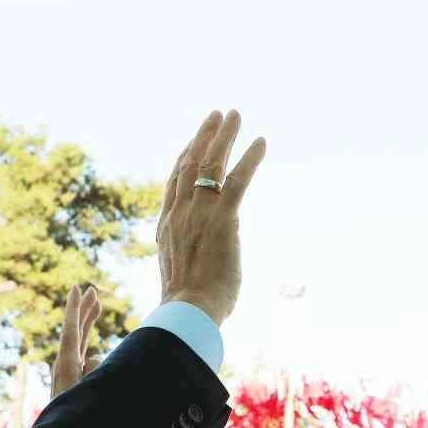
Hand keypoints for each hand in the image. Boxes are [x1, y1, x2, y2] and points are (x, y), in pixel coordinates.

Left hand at [49, 284, 102, 398]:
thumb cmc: (75, 415)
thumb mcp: (87, 392)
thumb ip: (93, 372)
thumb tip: (94, 357)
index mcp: (67, 364)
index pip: (72, 329)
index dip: (75, 308)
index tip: (77, 288)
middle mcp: (66, 363)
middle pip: (76, 330)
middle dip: (85, 309)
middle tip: (92, 290)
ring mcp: (69, 371)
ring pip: (81, 341)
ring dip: (89, 322)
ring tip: (97, 304)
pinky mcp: (74, 379)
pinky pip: (83, 356)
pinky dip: (91, 346)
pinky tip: (96, 347)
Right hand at [156, 110, 266, 325]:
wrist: (188, 312)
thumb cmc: (187, 306)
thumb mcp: (181, 273)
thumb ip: (189, 256)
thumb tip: (202, 257)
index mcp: (167, 226)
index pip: (175, 182)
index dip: (185, 157)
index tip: (195, 140)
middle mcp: (180, 214)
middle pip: (190, 163)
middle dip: (204, 136)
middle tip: (218, 115)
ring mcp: (200, 215)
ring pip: (211, 164)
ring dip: (224, 136)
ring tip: (235, 115)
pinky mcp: (223, 220)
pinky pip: (237, 181)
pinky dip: (250, 158)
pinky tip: (260, 142)